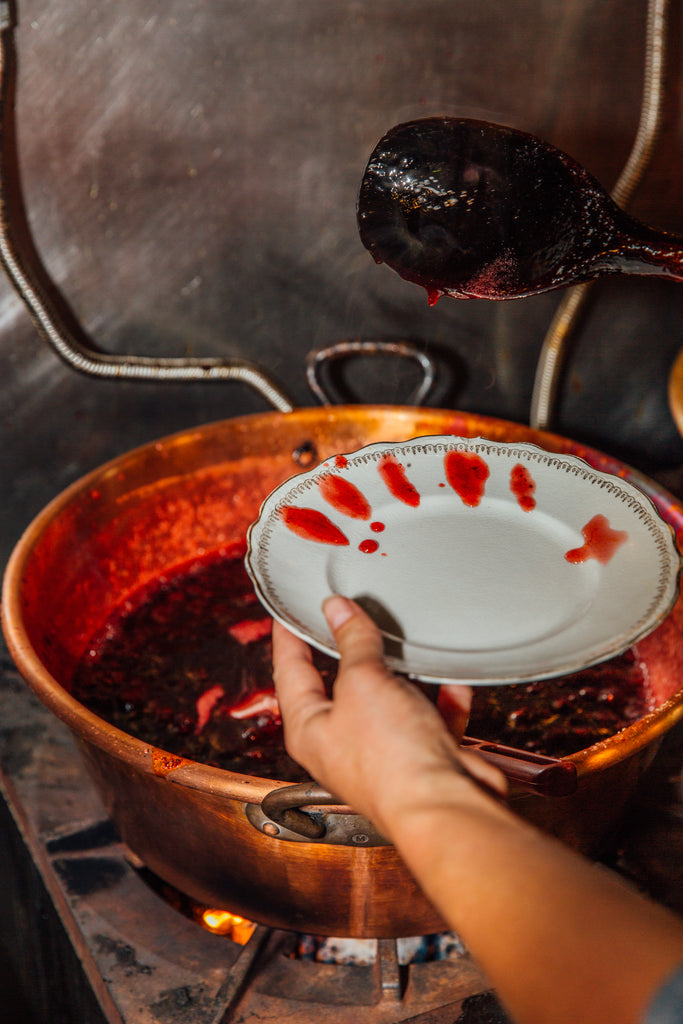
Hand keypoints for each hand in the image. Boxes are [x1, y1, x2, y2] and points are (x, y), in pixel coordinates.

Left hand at [272, 595, 505, 841]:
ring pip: (391, 699)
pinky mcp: (421, 760)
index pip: (289, 671)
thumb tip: (338, 610)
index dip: (288, 637)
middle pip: (343, 684)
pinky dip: (443, 700)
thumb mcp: (364, 683)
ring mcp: (383, 753)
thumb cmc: (392, 760)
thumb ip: (353, 642)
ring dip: (405, 674)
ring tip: (409, 644)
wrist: (446, 808)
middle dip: (354, 650)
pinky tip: (453, 682)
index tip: (289, 612)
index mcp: (309, 729)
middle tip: (353, 614)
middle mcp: (341, 744)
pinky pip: (431, 718)